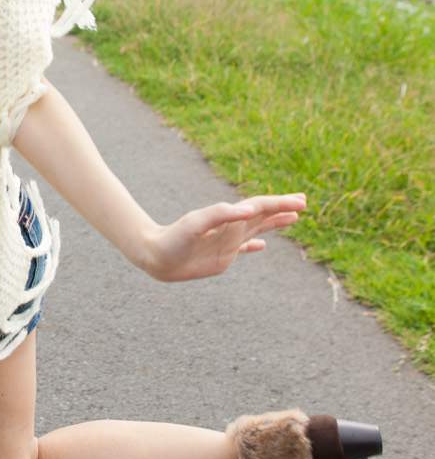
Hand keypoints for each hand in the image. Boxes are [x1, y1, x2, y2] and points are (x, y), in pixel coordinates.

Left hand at [142, 193, 307, 282]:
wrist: (155, 255)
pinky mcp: (221, 256)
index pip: (260, 208)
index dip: (280, 204)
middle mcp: (231, 228)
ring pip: (258, 228)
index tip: (300, 202)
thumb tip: (249, 209)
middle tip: (303, 203)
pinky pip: (243, 249)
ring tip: (293, 218)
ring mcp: (228, 241)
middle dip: (282, 209)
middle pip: (263, 214)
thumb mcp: (194, 225)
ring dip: (275, 222)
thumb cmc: (173, 239)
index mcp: (229, 218)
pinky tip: (263, 246)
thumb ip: (219, 215)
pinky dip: (255, 245)